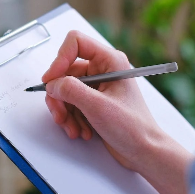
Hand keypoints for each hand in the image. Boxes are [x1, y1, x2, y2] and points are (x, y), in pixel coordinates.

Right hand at [42, 30, 163, 172]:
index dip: (59, 59)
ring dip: (65, 112)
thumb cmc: (132, 127)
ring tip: (74, 129)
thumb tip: (52, 84)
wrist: (143, 151)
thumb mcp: (98, 107)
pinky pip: (70, 104)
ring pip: (65, 90)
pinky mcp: (93, 102)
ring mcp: (97, 86)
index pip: (75, 43)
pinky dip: (71, 119)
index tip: (51, 80)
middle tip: (60, 115)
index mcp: (110, 61)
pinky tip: (81, 131)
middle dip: (60, 96)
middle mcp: (103, 70)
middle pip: (65, 72)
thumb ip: (71, 90)